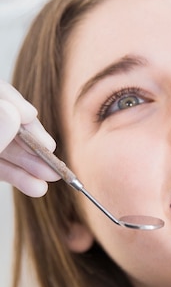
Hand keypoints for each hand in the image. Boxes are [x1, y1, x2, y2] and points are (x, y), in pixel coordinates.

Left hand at [0, 81, 58, 195]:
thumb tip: (18, 113)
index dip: (12, 101)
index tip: (29, 115)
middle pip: (7, 121)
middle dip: (29, 139)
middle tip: (50, 153)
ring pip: (5, 145)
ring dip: (29, 162)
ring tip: (48, 176)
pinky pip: (0, 164)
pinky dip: (17, 175)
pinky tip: (34, 185)